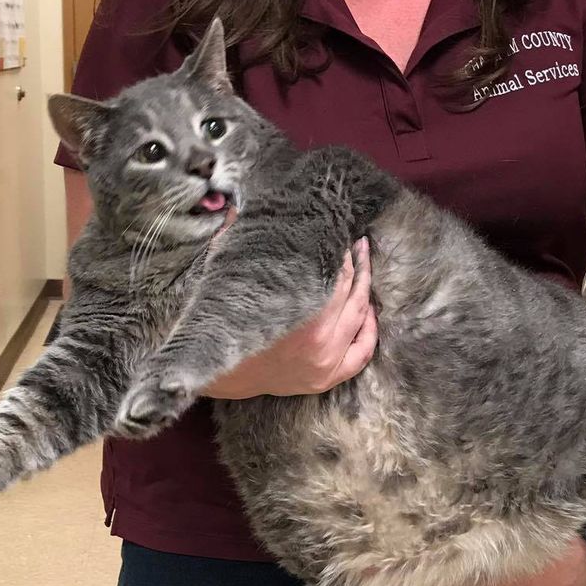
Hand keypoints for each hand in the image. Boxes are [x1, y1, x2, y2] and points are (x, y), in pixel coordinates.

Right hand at [204, 238, 376, 398]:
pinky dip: (370, 331)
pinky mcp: (326, 378)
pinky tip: (370, 312)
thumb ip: (234, 239)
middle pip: (351, 292)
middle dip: (355, 265)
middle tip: (356, 246)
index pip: (335, 272)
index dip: (340, 252)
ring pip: (360, 318)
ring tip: (364, 269)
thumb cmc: (220, 321)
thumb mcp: (223, 277)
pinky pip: (362, 353)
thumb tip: (239, 206)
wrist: (215, 371)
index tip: (338, 237)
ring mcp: (325, 362)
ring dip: (365, 290)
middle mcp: (318, 340)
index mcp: (297, 311)